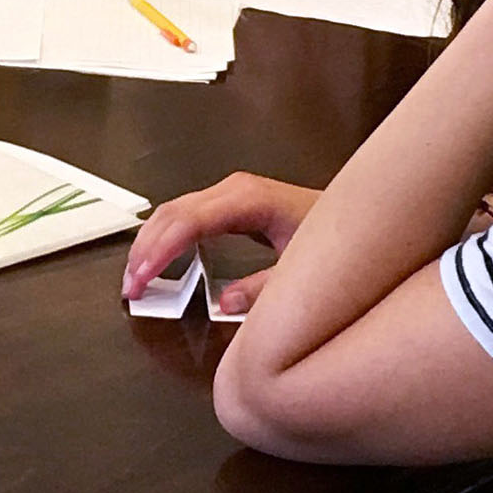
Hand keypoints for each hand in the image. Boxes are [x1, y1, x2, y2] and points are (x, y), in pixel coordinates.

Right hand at [121, 171, 319, 301]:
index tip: (142, 281)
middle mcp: (235, 188)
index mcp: (249, 199)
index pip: (189, 220)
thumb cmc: (338, 240)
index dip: (161, 251)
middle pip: (173, 212)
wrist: (362, 217)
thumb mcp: (303, 272)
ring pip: (174, 210)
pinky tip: (156, 262)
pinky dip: (165, 238)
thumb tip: (223, 303)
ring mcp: (231, 192)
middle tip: (130, 289)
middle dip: (146, 250)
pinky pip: (187, 215)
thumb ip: (265, 291)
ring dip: (150, 243)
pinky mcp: (231, 203)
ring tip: (135, 281)